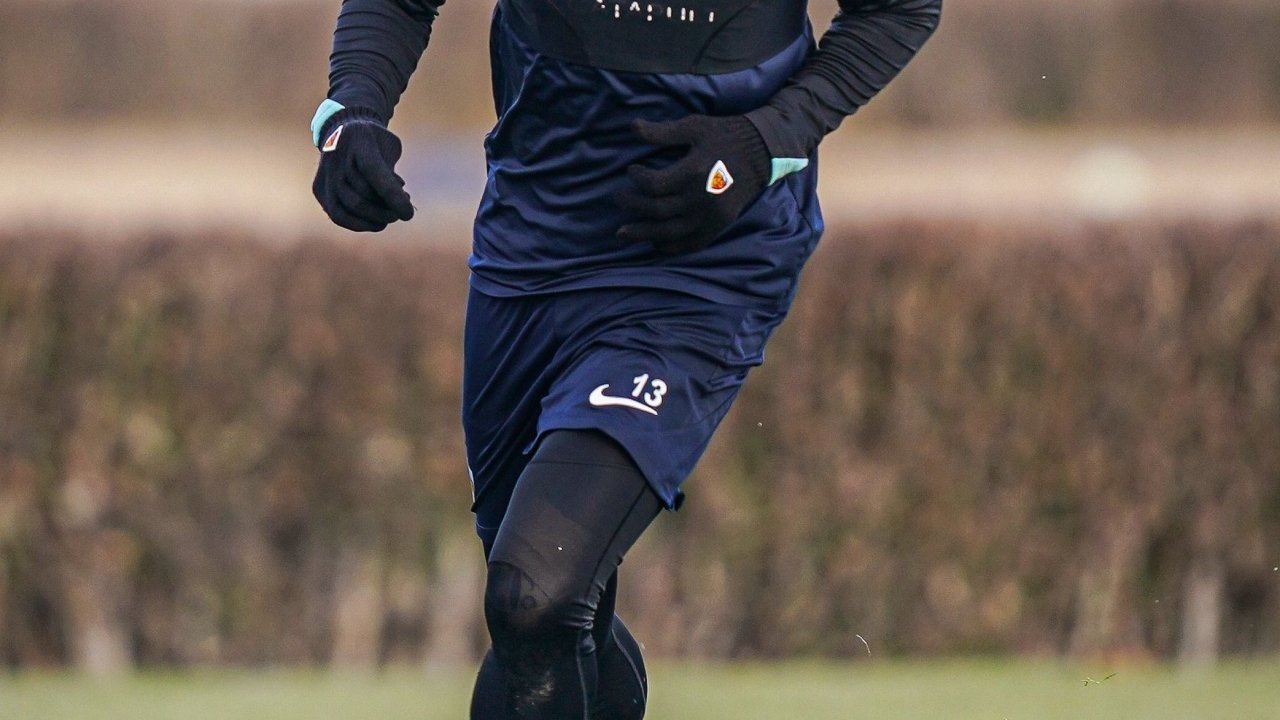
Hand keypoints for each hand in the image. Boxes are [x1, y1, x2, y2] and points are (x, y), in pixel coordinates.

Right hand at [312, 108, 414, 231]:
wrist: (344, 129)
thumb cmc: (374, 141)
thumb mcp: (390, 146)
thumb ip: (392, 173)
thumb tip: (397, 202)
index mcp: (358, 139)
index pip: (374, 172)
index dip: (393, 196)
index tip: (409, 214)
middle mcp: (337, 156)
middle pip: (361, 195)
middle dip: (386, 210)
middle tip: (402, 212)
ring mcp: (325, 174)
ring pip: (350, 208)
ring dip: (375, 218)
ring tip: (391, 215)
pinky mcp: (319, 189)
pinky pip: (338, 216)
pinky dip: (360, 224)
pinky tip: (377, 223)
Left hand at [616, 114, 770, 254]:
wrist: (763, 152)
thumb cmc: (725, 135)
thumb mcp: (694, 126)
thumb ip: (663, 132)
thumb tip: (632, 127)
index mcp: (693, 171)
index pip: (653, 185)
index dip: (637, 179)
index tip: (632, 171)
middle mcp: (700, 198)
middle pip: (656, 211)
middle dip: (632, 206)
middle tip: (618, 199)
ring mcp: (710, 215)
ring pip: (669, 233)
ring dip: (643, 234)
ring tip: (623, 233)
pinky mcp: (718, 225)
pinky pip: (691, 244)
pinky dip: (671, 247)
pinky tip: (655, 243)